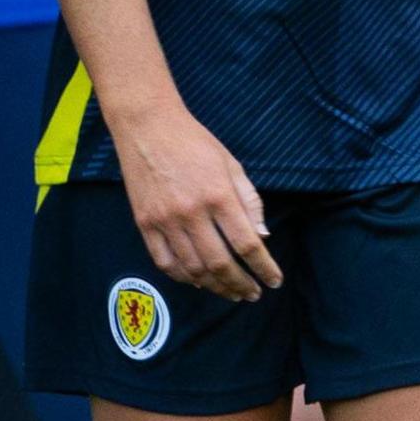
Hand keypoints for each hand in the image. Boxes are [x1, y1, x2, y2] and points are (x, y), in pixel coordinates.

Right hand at [114, 106, 279, 302]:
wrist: (148, 126)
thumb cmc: (194, 142)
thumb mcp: (231, 164)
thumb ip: (249, 201)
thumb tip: (262, 236)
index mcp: (218, 194)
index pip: (247, 243)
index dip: (264, 267)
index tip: (273, 280)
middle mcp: (191, 212)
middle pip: (220, 263)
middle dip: (241, 284)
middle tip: (252, 294)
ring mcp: (165, 220)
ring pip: (193, 269)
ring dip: (215, 286)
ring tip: (230, 292)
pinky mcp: (145, 223)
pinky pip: (165, 262)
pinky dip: (184, 277)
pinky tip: (199, 281)